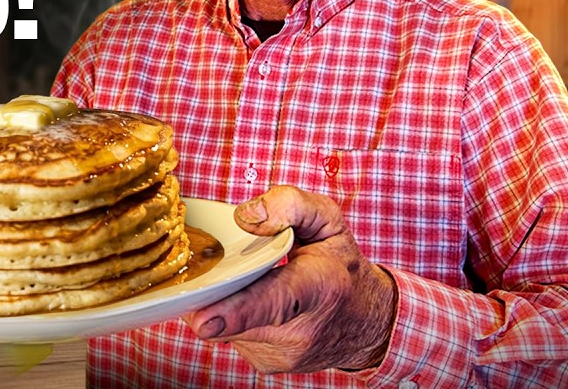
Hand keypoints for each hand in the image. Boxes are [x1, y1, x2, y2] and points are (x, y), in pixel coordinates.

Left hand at [183, 186, 396, 373]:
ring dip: (224, 300)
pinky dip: (231, 315)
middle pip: (237, 317)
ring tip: (250, 281)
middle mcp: (300, 329)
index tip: (203, 321)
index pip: (277, 300)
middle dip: (211, 293)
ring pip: (224, 325)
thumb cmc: (340, 265)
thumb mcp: (329, 220)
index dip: (237, 310)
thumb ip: (290, 204)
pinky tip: (251, 300)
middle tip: (209, 269)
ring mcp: (281, 354)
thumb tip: (245, 216)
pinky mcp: (265, 364)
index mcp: (319, 286)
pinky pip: (229, 334)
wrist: (364, 322)